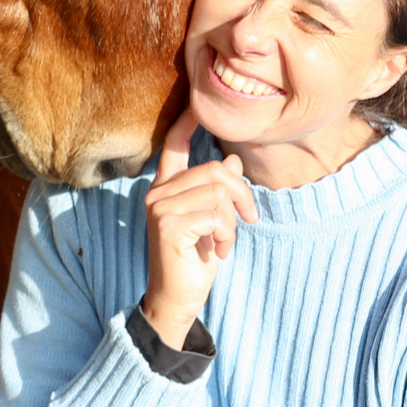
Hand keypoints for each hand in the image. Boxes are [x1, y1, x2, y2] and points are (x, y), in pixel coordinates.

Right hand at [140, 106, 257, 349]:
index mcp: (167, 187)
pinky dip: (227, 234)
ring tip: (224, 242)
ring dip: (233, 221)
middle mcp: (158, 191)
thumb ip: (217, 192)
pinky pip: (215, 214)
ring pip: (217, 192)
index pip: (174, 144)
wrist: (177, 300)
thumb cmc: (194, 260)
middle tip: (249, 219)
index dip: (186, 122)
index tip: (197, 106)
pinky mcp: (168, 224)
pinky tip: (217, 251)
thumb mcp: (213, 223)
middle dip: (241, 194)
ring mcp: (160, 206)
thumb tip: (232, 160)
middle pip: (213, 169)